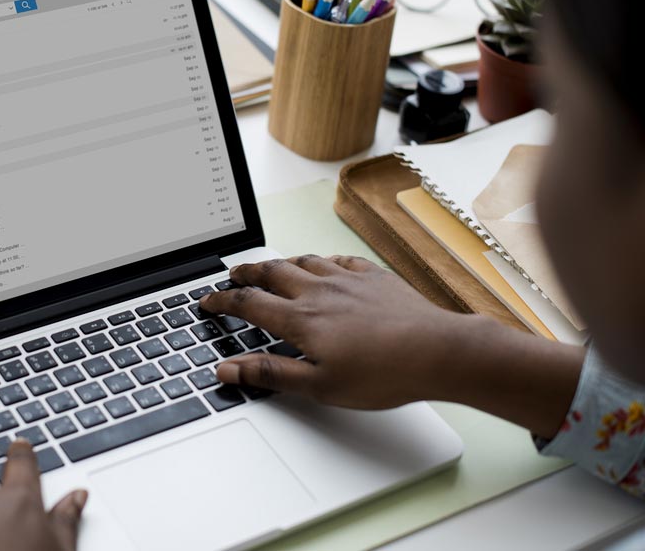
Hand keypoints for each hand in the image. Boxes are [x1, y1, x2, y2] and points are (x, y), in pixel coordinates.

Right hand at [200, 255, 460, 408]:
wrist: (438, 351)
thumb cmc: (383, 374)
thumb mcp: (319, 386)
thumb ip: (271, 373)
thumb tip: (228, 369)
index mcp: (301, 319)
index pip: (248, 303)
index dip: (222, 301)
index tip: (207, 301)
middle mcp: (319, 292)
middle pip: (271, 273)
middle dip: (246, 272)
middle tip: (231, 274)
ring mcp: (348, 280)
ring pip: (303, 261)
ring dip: (280, 263)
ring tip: (270, 268)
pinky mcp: (373, 277)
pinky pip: (338, 260)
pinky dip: (321, 261)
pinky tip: (324, 266)